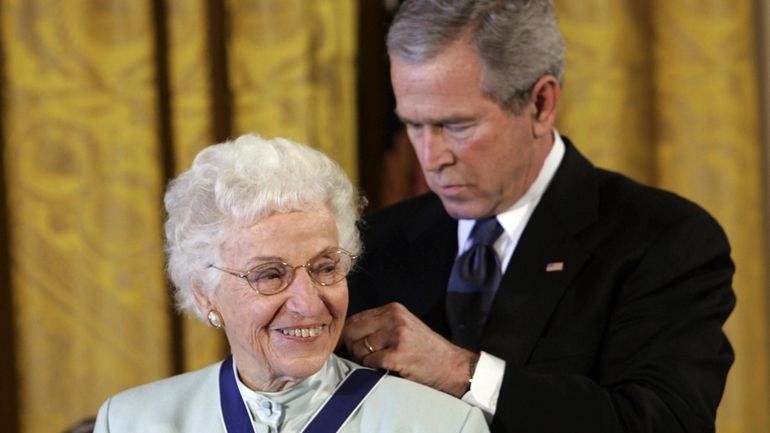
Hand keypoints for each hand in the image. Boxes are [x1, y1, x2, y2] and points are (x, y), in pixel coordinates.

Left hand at [343, 302, 477, 396]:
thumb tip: (349, 333)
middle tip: (360, 356)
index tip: (348, 345)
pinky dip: (372, 367)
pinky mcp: (398, 354)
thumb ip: (380, 325)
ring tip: (375, 362)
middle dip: (351, 346)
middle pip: (353, 330)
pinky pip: (370, 361)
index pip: (356, 318)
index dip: (348, 333)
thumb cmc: (425, 349)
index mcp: (393, 309)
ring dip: (362, 359)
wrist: (450, 365)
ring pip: (359, 347)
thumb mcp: (404, 326)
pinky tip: (384, 367)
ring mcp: (396, 335)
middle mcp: (394, 318)